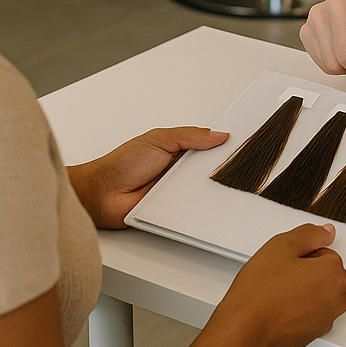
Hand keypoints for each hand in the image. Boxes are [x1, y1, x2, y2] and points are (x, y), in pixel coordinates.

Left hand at [67, 127, 228, 228]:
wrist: (102, 193)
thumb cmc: (122, 163)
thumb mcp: (158, 139)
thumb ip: (189, 136)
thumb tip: (218, 135)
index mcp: (180, 150)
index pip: (209, 147)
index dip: (224, 146)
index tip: (243, 144)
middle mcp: (181, 172)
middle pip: (211, 171)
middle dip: (223, 169)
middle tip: (240, 166)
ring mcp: (179, 192)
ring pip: (206, 192)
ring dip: (213, 190)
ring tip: (228, 185)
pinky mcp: (175, 212)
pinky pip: (194, 211)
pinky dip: (201, 209)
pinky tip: (210, 205)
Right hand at [207, 223, 345, 346]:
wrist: (243, 333)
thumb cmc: (258, 296)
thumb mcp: (281, 246)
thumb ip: (309, 234)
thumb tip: (326, 232)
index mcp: (333, 276)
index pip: (325, 252)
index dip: (302, 254)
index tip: (286, 261)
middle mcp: (336, 300)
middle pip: (324, 273)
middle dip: (305, 271)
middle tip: (279, 276)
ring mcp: (325, 320)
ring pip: (317, 293)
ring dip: (302, 290)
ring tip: (276, 293)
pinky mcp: (313, 335)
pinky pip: (310, 313)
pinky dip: (298, 309)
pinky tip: (277, 308)